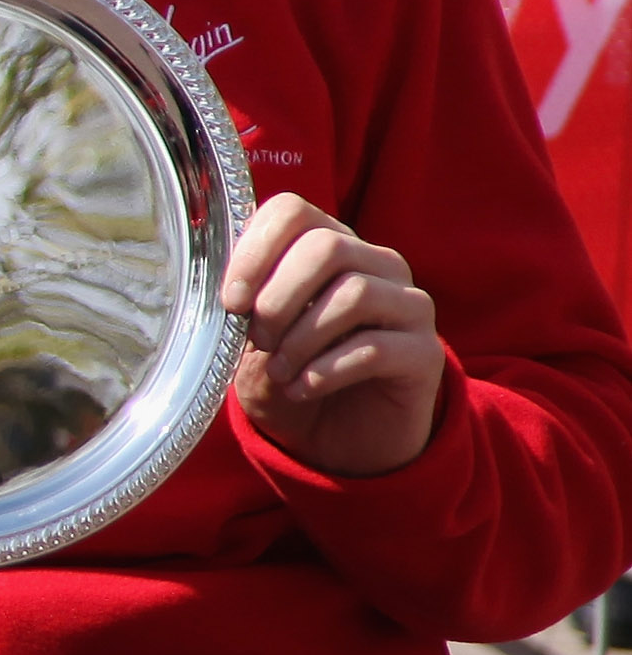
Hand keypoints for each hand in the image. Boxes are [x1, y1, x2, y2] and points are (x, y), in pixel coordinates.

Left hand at [220, 194, 442, 477]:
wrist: (334, 444)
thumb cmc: (288, 378)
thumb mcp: (249, 341)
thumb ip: (242, 305)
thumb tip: (229, 287)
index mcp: (327, 247)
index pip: (293, 210)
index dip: (255, 249)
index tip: (231, 299)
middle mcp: (375, 264)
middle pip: (326, 247)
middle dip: (278, 298)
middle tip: (258, 340)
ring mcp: (408, 305)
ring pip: (354, 293)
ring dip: (301, 338)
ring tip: (280, 371)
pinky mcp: (425, 353)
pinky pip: (375, 347)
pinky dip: (325, 371)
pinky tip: (303, 389)